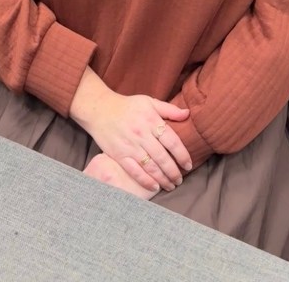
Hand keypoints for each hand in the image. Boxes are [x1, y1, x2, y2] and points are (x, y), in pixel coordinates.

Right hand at [70, 68, 191, 190]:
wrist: (100, 109)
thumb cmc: (127, 105)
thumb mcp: (149, 102)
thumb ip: (169, 109)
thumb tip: (188, 114)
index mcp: (151, 120)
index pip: (172, 141)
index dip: (182, 155)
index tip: (188, 165)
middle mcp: (142, 134)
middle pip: (162, 157)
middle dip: (174, 172)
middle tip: (180, 180)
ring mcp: (130, 146)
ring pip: (150, 167)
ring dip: (163, 179)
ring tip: (171, 185)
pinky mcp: (119, 155)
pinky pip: (134, 171)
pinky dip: (145, 181)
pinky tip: (154, 187)